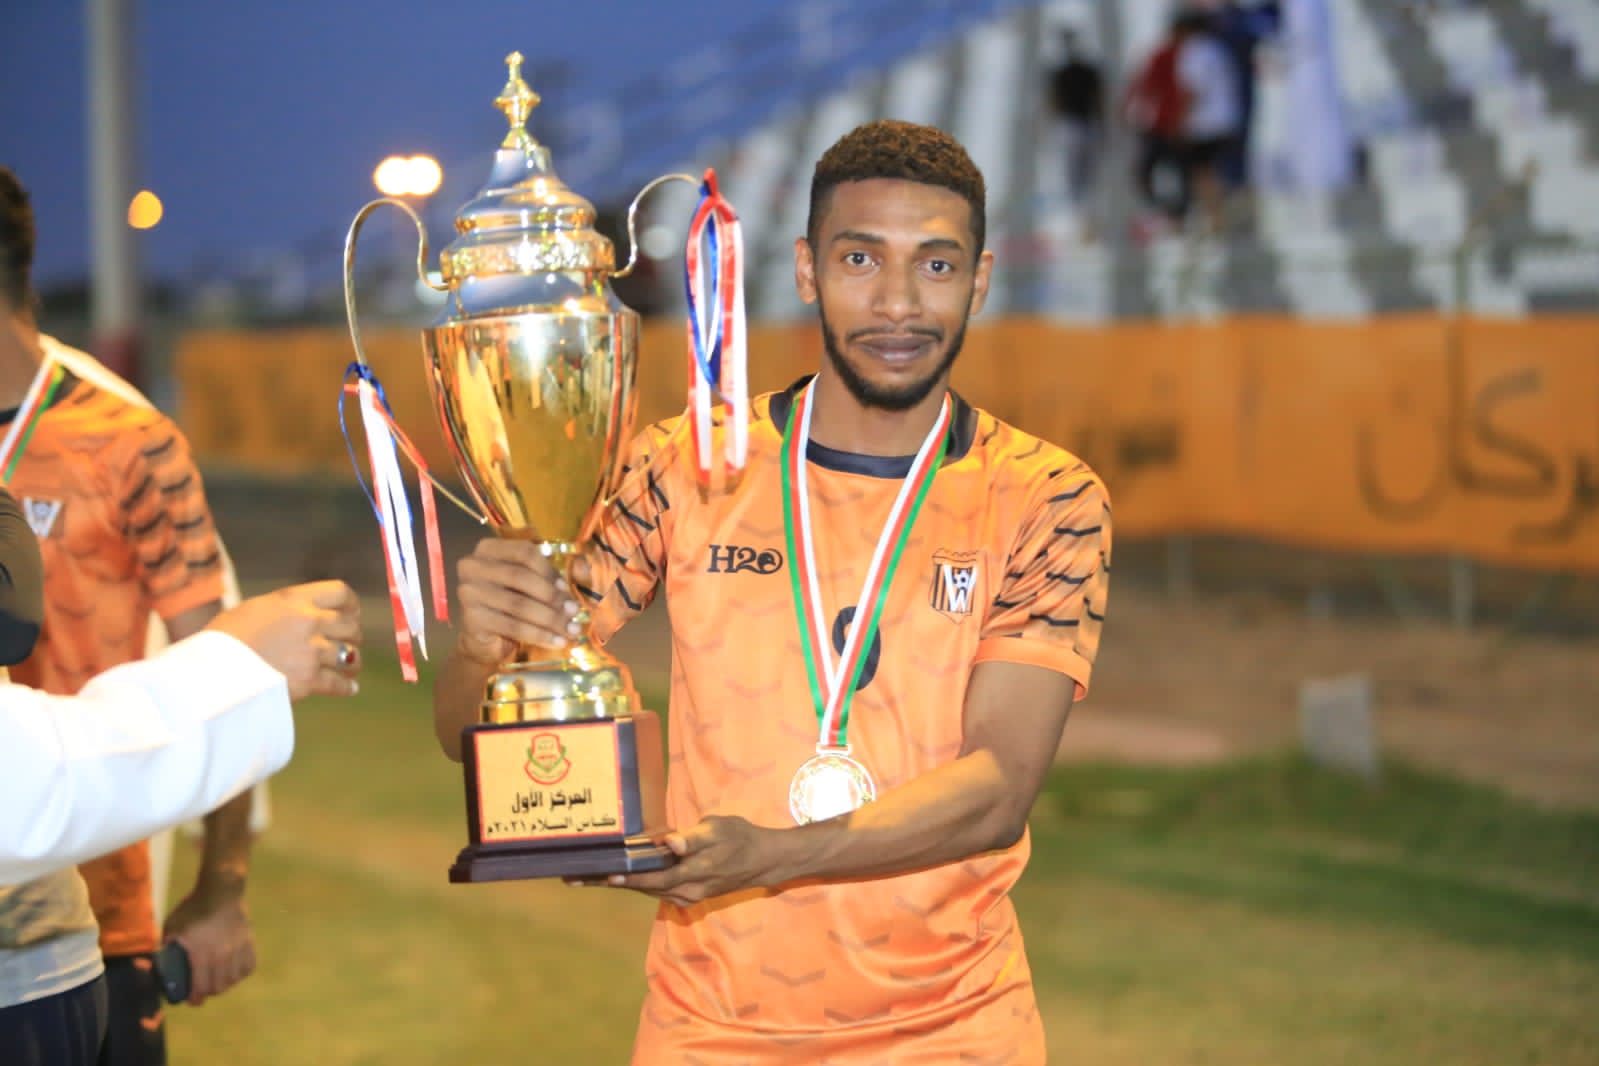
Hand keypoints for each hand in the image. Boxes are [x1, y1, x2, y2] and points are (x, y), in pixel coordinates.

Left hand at [162, 882, 254, 1005]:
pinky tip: (233, 970)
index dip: (195, 998)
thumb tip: (161, 963)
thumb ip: (167, 947)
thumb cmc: (193, 909)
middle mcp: (222, 955)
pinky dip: (240, 973)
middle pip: (218, 987)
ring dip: (225, 984)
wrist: (221, 891)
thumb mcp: (172, 926)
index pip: (200, 986)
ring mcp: (238, 950)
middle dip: (208, 992)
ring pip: (234, 980)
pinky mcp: (249, 943)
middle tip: (202, 989)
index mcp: (200, 953)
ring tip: (217, 980)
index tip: (191, 1000)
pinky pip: (248, 967)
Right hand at [207, 581, 361, 699]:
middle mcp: (309, 622)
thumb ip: (284, 610)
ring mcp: (312, 652)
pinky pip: (339, 684)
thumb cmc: (223, 638)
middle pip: (350, 625)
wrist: (209, 671)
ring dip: (352, 662)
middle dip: (352, 635)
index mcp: (294, 600)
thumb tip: (300, 617)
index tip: (351, 612)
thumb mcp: (255, 609)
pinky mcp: (309, 680)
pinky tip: (349, 688)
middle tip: (350, 642)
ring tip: (351, 667)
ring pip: (350, 655)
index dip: (351, 603)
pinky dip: (346, 687)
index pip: (340, 592)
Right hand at [455, 539, 586, 664]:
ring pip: (519, 604)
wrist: (484, 641)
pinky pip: (512, 626)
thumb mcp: (533, 586)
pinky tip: (556, 641)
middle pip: (521, 577)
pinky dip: (539, 635)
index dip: (548, 569)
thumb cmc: (511, 606)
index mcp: (488, 549)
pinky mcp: (471, 618)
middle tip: (573, 611)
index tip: (565, 587)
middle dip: (552, 596)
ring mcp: (468, 592)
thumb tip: (584, 569)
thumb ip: (556, 574)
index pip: (524, 552)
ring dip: (550, 619)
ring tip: (571, 629)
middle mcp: (472, 566)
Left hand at [585, 816, 781, 907]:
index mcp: (690, 874)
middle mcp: (683, 890)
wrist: (764, 860)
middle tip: (571, 877)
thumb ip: (692, 838)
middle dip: (604, 881)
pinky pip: (654, 887)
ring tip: (582, 877)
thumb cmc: (740, 837)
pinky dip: (633, 881)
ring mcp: (684, 894)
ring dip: (614, 882)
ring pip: (643, 888)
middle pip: (637, 886)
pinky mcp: (686, 892)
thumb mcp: (719, 830)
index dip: (620, 876)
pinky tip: (616, 873)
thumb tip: (670, 844)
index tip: (593, 873)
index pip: (647, 877)